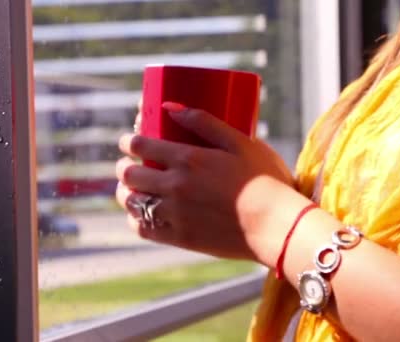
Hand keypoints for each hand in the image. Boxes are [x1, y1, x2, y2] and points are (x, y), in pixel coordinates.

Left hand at [116, 102, 295, 263]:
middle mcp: (175, 186)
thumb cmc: (264, 180)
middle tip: (128, 166)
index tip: (128, 142)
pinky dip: (135, 219)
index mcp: (188, 159)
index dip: (129, 142)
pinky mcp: (180, 238)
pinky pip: (144, 229)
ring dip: (125, 193)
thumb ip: (205, 122)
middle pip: (130, 175)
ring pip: (132, 202)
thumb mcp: (240, 142)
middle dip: (124, 167)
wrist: (275, 226)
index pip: (141, 146)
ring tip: (129, 190)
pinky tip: (139, 215)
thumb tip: (169, 106)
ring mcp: (175, 214)